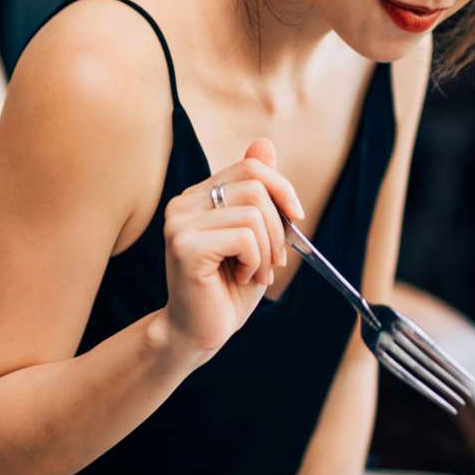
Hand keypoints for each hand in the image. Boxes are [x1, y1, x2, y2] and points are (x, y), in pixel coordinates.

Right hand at [160, 138, 305, 354]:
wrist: (199, 332)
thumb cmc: (228, 288)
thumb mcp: (253, 236)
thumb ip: (258, 192)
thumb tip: (264, 142)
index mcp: (198, 197)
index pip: (250, 167)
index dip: (282, 189)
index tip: (295, 218)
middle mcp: (183, 203)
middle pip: (256, 186)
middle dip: (277, 227)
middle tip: (273, 261)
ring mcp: (180, 223)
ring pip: (253, 213)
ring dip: (267, 250)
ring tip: (255, 274)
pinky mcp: (185, 246)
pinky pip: (244, 238)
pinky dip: (256, 262)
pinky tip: (242, 278)